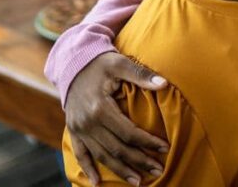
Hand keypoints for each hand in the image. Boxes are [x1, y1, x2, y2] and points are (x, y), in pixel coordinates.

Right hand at [65, 51, 168, 185]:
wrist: (73, 63)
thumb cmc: (101, 62)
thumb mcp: (120, 63)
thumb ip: (142, 75)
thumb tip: (164, 84)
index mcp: (100, 108)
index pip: (128, 132)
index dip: (147, 142)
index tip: (164, 148)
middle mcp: (87, 123)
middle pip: (116, 148)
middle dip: (138, 161)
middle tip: (158, 170)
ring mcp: (78, 129)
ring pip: (101, 155)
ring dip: (119, 170)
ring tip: (137, 181)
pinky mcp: (74, 131)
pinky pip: (80, 154)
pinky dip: (88, 168)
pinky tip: (97, 182)